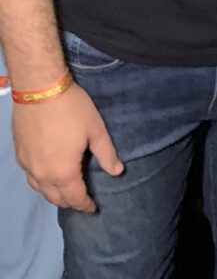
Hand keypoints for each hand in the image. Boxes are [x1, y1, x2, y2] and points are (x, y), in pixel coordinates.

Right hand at [13, 81, 123, 210]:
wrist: (39, 88)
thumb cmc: (71, 108)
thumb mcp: (95, 129)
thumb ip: (106, 153)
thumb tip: (118, 171)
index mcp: (63, 172)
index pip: (75, 198)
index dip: (85, 205)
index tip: (93, 208)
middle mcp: (42, 175)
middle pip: (55, 198)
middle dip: (70, 201)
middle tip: (81, 198)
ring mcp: (27, 165)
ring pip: (40, 189)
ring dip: (53, 193)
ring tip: (65, 188)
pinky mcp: (18, 154)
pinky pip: (30, 176)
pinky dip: (41, 180)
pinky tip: (47, 172)